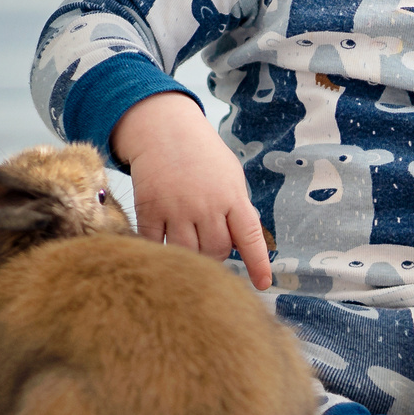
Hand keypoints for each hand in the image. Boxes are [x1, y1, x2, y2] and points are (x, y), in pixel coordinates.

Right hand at [113, 91, 272, 288]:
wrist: (164, 130)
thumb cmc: (203, 156)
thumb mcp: (230, 176)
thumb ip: (237, 209)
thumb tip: (242, 245)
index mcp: (232, 196)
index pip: (250, 236)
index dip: (258, 263)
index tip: (263, 284)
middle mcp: (206, 204)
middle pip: (216, 251)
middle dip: (216, 255)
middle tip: (209, 246)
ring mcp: (177, 208)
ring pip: (188, 253)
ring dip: (191, 257)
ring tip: (190, 246)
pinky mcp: (150, 210)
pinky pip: (157, 245)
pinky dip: (161, 251)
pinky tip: (163, 246)